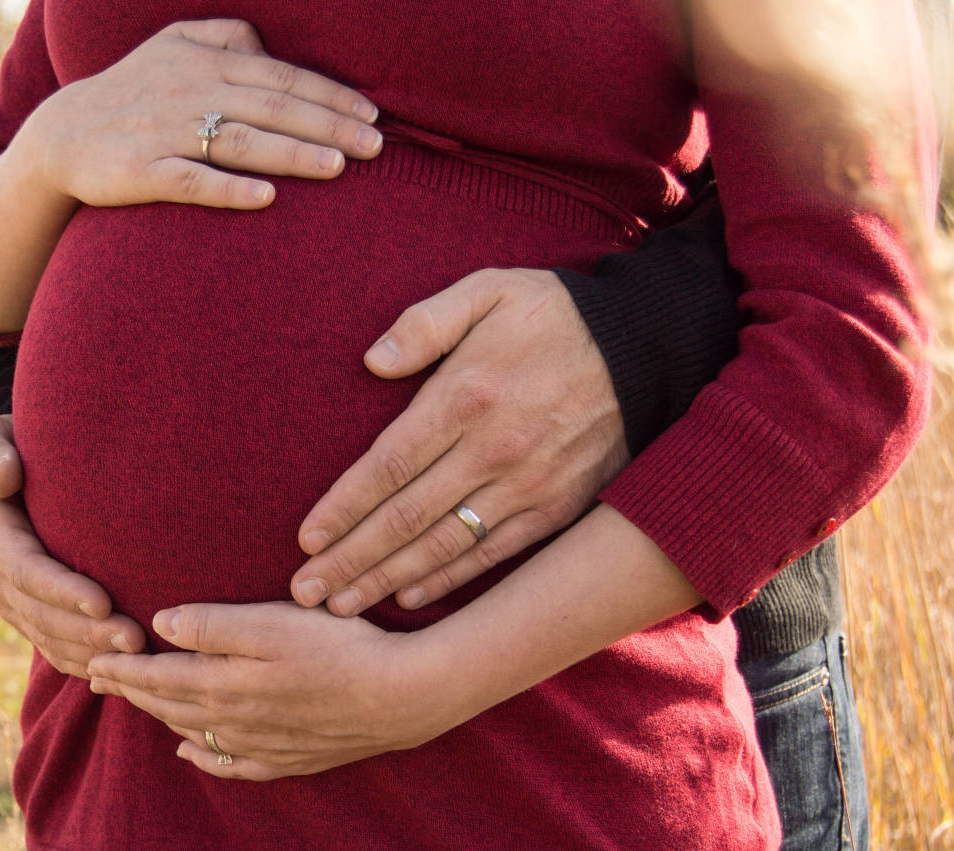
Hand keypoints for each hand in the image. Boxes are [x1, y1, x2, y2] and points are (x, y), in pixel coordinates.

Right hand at [0, 414, 146, 676]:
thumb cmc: (3, 449)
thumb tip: (4, 478)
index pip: (25, 570)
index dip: (61, 591)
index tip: (102, 602)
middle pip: (42, 614)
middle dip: (88, 632)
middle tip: (136, 640)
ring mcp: (11, 600)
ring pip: (50, 638)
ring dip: (92, 652)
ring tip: (140, 658)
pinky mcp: (28, 613)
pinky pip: (53, 647)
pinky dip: (84, 663)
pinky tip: (122, 672)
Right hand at [18, 18, 382, 210]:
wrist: (62, 134)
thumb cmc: (134, 91)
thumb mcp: (173, 46)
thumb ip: (225, 38)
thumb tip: (269, 45)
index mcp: (204, 62)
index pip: (280, 77)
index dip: (329, 96)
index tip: (372, 116)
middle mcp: (189, 92)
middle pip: (270, 108)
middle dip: (327, 126)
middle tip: (375, 147)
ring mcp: (164, 134)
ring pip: (238, 142)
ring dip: (291, 154)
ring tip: (337, 167)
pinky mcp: (140, 173)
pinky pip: (190, 181)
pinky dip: (228, 189)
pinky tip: (266, 199)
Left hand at [87, 602, 456, 780]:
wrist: (399, 698)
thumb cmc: (339, 648)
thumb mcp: (273, 622)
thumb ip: (213, 625)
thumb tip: (159, 625)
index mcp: (224, 684)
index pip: (157, 677)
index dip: (123, 669)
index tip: (92, 661)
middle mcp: (233, 721)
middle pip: (168, 706)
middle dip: (131, 692)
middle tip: (97, 680)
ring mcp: (261, 744)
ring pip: (193, 733)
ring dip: (159, 717)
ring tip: (137, 704)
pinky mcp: (288, 757)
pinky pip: (230, 763)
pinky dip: (203, 756)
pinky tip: (191, 753)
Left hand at [290, 268, 629, 615]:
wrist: (649, 345)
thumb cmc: (554, 314)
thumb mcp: (488, 292)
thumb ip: (425, 323)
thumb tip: (373, 360)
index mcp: (466, 397)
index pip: (387, 466)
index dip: (342, 507)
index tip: (305, 538)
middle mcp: (493, 449)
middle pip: (405, 518)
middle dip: (350, 559)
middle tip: (304, 591)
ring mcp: (527, 484)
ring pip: (444, 545)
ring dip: (387, 579)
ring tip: (341, 605)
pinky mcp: (557, 506)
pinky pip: (494, 554)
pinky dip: (450, 580)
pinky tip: (410, 597)